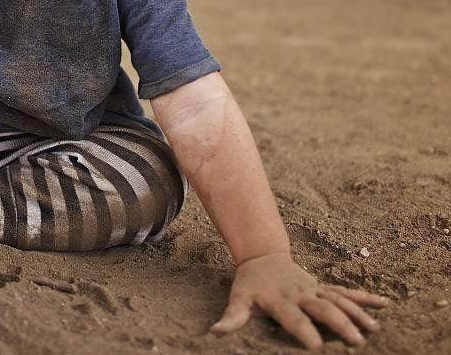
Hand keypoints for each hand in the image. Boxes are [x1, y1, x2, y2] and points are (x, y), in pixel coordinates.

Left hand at [211, 252, 389, 348]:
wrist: (262, 257)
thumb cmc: (250, 284)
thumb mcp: (238, 298)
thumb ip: (233, 317)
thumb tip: (216, 332)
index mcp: (280, 300)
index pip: (293, 317)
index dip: (303, 330)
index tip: (316, 346)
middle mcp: (301, 294)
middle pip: (323, 308)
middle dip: (339, 323)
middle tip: (356, 341)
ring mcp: (315, 290)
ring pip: (339, 300)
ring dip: (357, 314)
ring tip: (373, 330)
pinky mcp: (325, 288)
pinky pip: (347, 292)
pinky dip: (366, 298)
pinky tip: (386, 305)